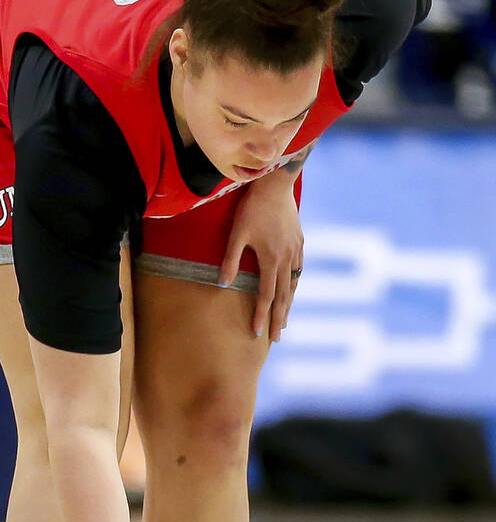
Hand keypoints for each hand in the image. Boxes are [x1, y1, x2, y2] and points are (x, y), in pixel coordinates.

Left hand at [218, 169, 302, 341]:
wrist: (275, 184)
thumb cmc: (251, 208)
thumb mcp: (236, 234)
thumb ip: (230, 260)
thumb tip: (222, 284)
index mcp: (270, 259)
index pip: (266, 296)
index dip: (261, 315)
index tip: (257, 333)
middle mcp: (287, 258)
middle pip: (283, 295)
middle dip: (279, 318)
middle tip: (276, 337)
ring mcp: (296, 250)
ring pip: (293, 283)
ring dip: (289, 303)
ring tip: (285, 319)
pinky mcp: (300, 241)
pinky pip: (298, 269)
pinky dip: (294, 283)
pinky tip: (292, 289)